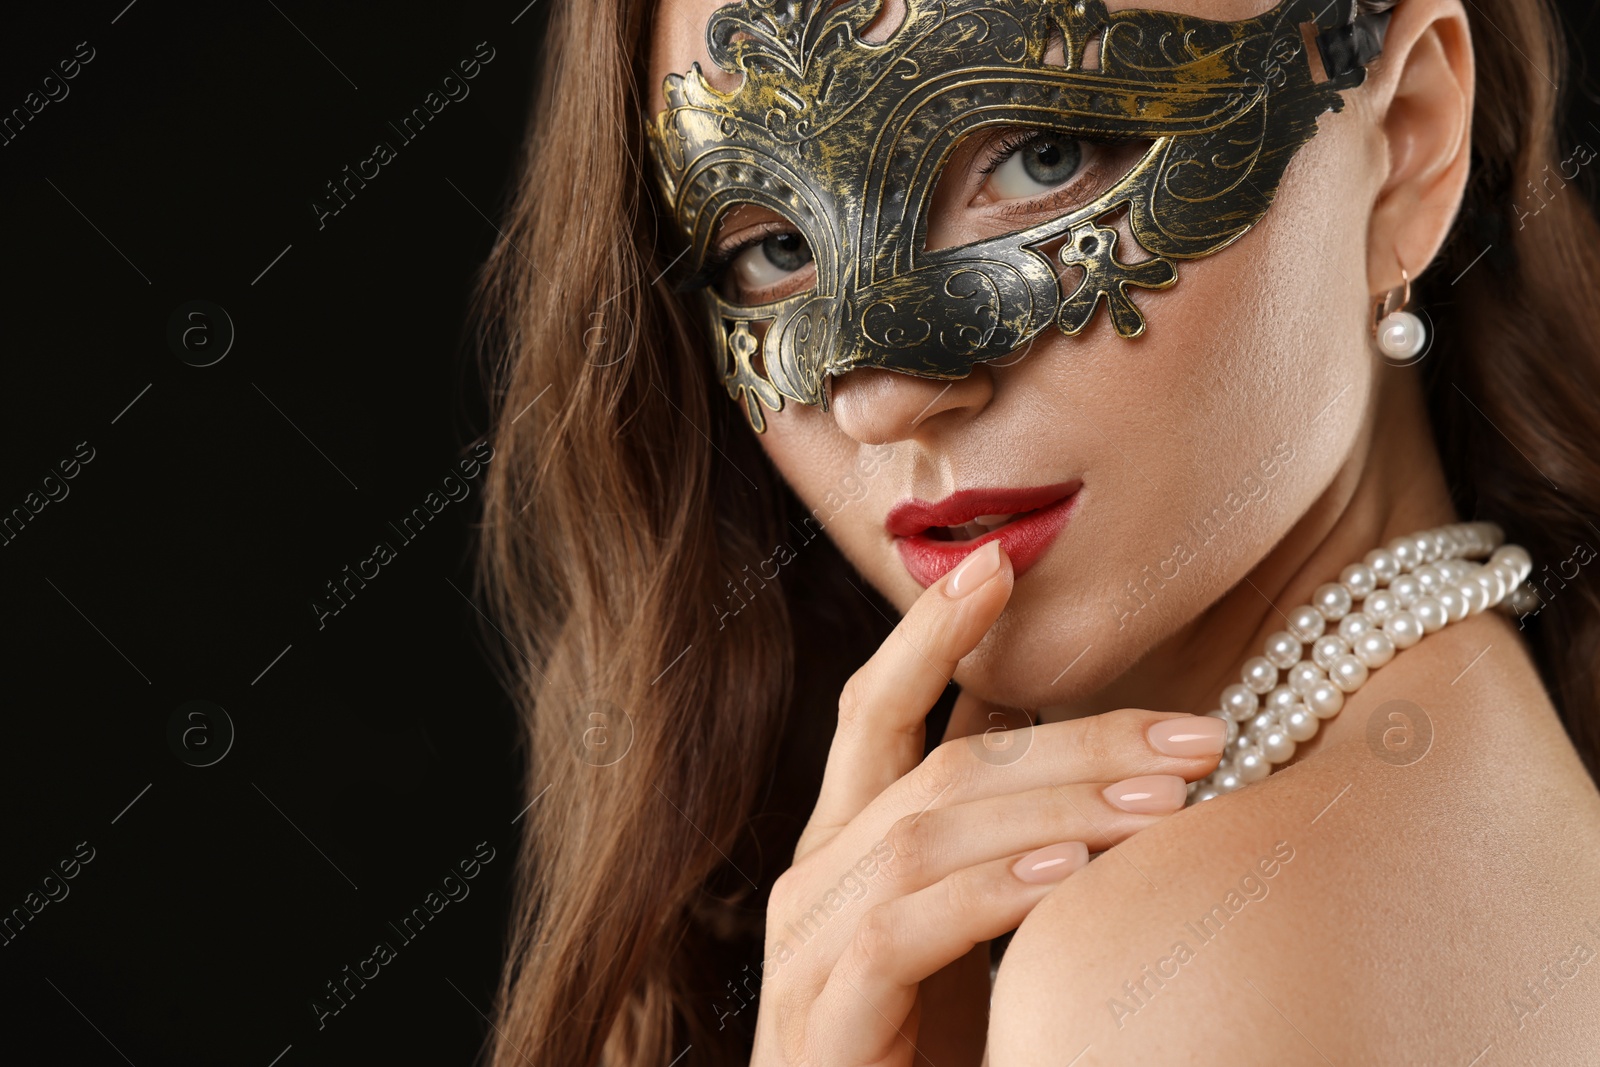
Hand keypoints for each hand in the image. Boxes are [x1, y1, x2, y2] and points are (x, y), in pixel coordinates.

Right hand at [748, 541, 1227, 1065]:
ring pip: (924, 832)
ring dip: (1055, 806)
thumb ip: (983, 830)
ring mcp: (807, 949)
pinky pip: (899, 930)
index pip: (875, 711)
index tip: (1000, 563)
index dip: (930, 633)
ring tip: (1169, 799)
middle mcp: (814, 880)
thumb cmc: (925, 1051)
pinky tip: (1068, 873)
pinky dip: (987, 890)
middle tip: (1197, 731)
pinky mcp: (822, 1024)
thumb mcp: (964, 928)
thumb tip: (1046, 729)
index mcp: (845, 846)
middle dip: (1070, 736)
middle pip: (932, 763)